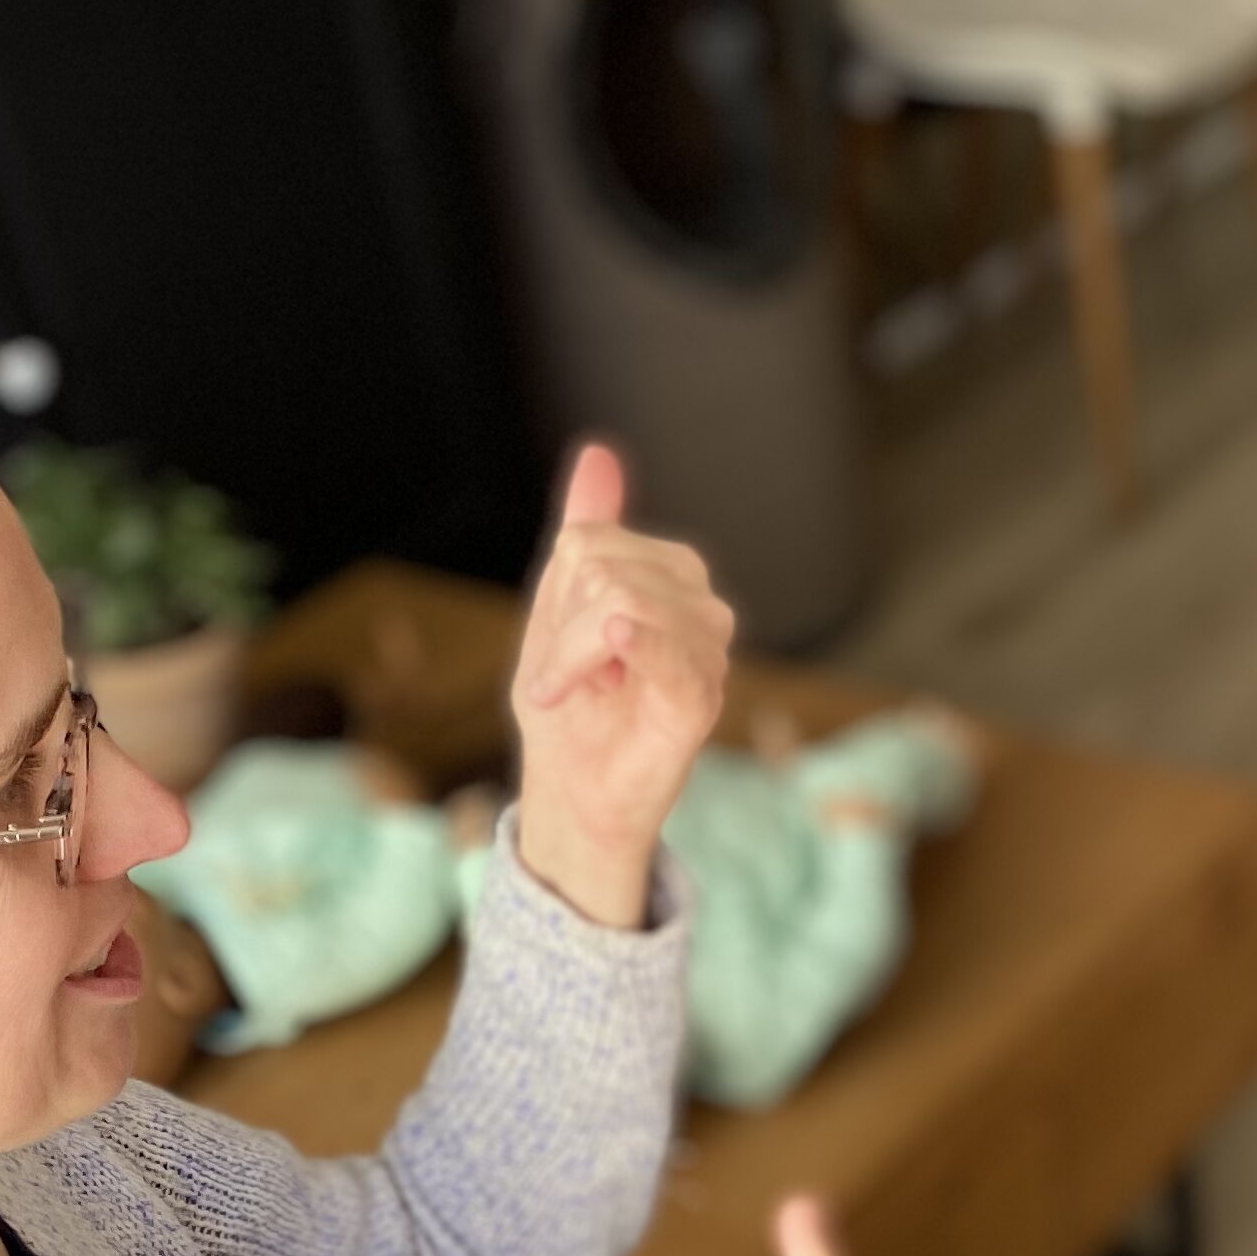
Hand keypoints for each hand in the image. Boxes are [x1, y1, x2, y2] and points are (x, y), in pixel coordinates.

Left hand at [508, 443, 735, 930]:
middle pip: (608, 566)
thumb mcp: (559, 611)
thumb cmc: (572, 716)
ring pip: (623, 599)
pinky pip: (662, 643)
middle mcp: (697, 609)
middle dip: (562, 627)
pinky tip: (614, 660)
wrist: (575, 802)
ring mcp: (706, 653)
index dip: (556, 597)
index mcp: (665, 581)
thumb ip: (586, 532)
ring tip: (578, 697)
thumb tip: (599, 452)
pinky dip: (629, 645)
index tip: (550, 658)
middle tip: (561, 684)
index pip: (594, 541)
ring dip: (573, 656)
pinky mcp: (700, 698)